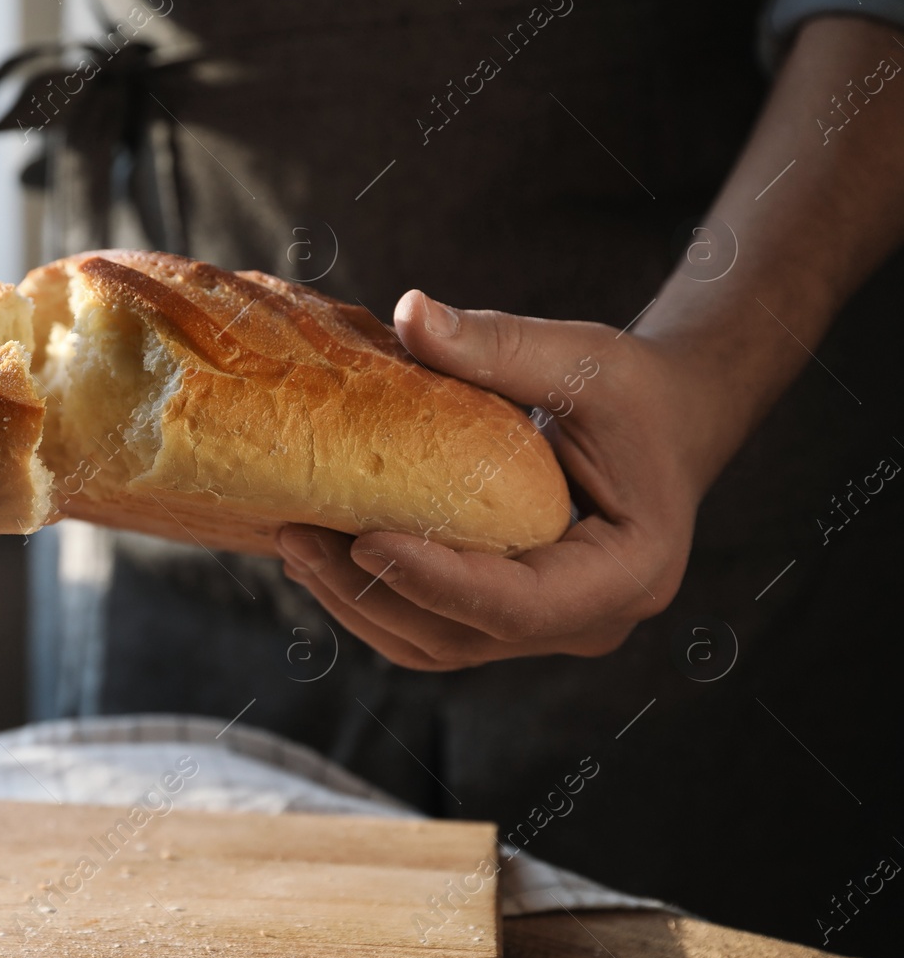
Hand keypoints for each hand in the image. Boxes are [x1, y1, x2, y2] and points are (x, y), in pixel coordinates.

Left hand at [278, 290, 707, 670]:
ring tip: (293, 544)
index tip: (362, 539)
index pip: (519, 605)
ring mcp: (546, 629)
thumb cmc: (632, 391)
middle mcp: (589, 621)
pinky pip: (432, 628)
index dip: (436, 581)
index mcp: (628, 573)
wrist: (665, 422)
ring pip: (436, 645)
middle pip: (462, 635)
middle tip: (296, 535)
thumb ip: (498, 344)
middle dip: (370, 592)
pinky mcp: (507, 619)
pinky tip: (319, 554)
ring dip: (356, 604)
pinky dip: (373, 599)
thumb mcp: (579, 359)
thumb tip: (409, 312)